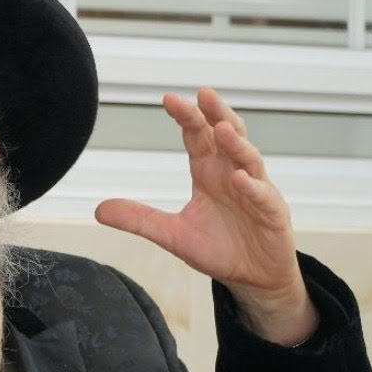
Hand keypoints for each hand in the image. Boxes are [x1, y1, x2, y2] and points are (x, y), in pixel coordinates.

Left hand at [94, 88, 316, 344]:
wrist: (252, 278)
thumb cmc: (218, 248)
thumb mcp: (172, 235)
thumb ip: (140, 219)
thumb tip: (98, 209)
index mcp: (208, 173)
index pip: (197, 137)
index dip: (186, 117)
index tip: (169, 99)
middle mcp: (232, 174)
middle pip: (226, 135)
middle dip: (215, 114)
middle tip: (203, 94)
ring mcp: (256, 191)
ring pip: (248, 158)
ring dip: (236, 143)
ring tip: (221, 129)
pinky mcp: (272, 214)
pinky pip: (263, 196)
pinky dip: (253, 187)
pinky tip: (241, 179)